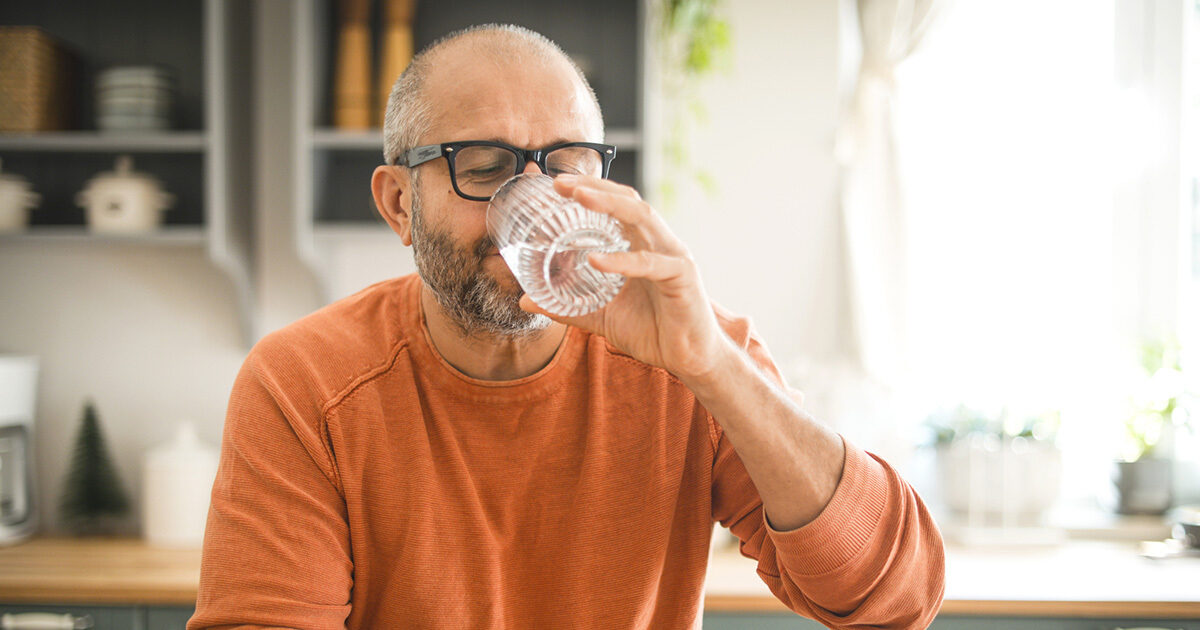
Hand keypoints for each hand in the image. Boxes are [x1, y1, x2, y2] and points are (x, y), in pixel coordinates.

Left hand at [518, 174, 731, 380]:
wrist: (688, 359)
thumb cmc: (652, 330)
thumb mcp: (600, 317)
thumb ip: (566, 307)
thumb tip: (525, 300)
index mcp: (640, 244)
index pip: (613, 206)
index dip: (586, 189)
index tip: (551, 183)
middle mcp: (657, 242)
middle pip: (626, 200)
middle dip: (593, 186)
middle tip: (559, 182)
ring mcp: (672, 255)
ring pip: (642, 217)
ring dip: (609, 203)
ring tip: (579, 197)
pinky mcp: (682, 277)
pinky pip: (651, 263)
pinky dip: (622, 260)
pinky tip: (596, 259)